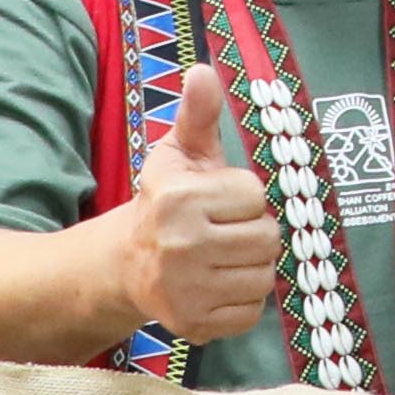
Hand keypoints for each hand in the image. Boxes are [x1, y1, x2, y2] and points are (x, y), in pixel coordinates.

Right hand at [134, 58, 285, 343]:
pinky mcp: (193, 325)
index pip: (255, 195)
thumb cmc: (166, 200)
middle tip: (223, 232)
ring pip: (264, 276)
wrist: (127, 262)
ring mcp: (185, 290)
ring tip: (221, 257)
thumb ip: (197, 113)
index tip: (216, 201)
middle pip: (267, 237)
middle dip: (252, 232)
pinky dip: (242, 300)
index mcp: (178, 198)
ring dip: (250, 266)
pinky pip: (252, 312)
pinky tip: (216, 285)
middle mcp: (179, 245)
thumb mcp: (179, 153)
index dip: (242, 197)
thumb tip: (202, 70)